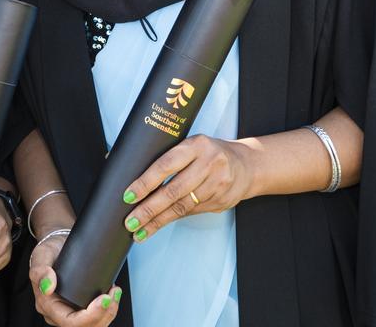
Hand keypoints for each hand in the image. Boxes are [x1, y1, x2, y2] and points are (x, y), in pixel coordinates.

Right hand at [29, 231, 120, 325]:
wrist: (57, 247)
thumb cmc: (49, 252)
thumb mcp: (41, 255)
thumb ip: (40, 270)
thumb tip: (48, 287)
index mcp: (47, 305)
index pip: (70, 322)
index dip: (90, 316)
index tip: (105, 299)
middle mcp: (57, 313)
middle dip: (104, 315)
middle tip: (113, 294)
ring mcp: (69, 312)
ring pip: (92, 325)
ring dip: (108, 314)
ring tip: (115, 293)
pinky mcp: (79, 308)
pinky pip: (94, 319)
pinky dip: (107, 311)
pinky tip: (112, 298)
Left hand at [122, 135, 252, 241]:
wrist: (247, 165)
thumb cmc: (210, 153)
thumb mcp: (191, 145)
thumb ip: (168, 156)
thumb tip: (129, 169)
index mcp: (196, 145)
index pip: (166, 165)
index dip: (145, 182)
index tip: (129, 196)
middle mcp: (209, 163)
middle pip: (173, 191)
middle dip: (148, 209)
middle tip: (130, 221)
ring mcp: (217, 184)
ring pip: (182, 207)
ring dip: (158, 221)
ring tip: (140, 230)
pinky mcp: (221, 201)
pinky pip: (191, 213)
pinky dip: (172, 220)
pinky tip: (158, 226)